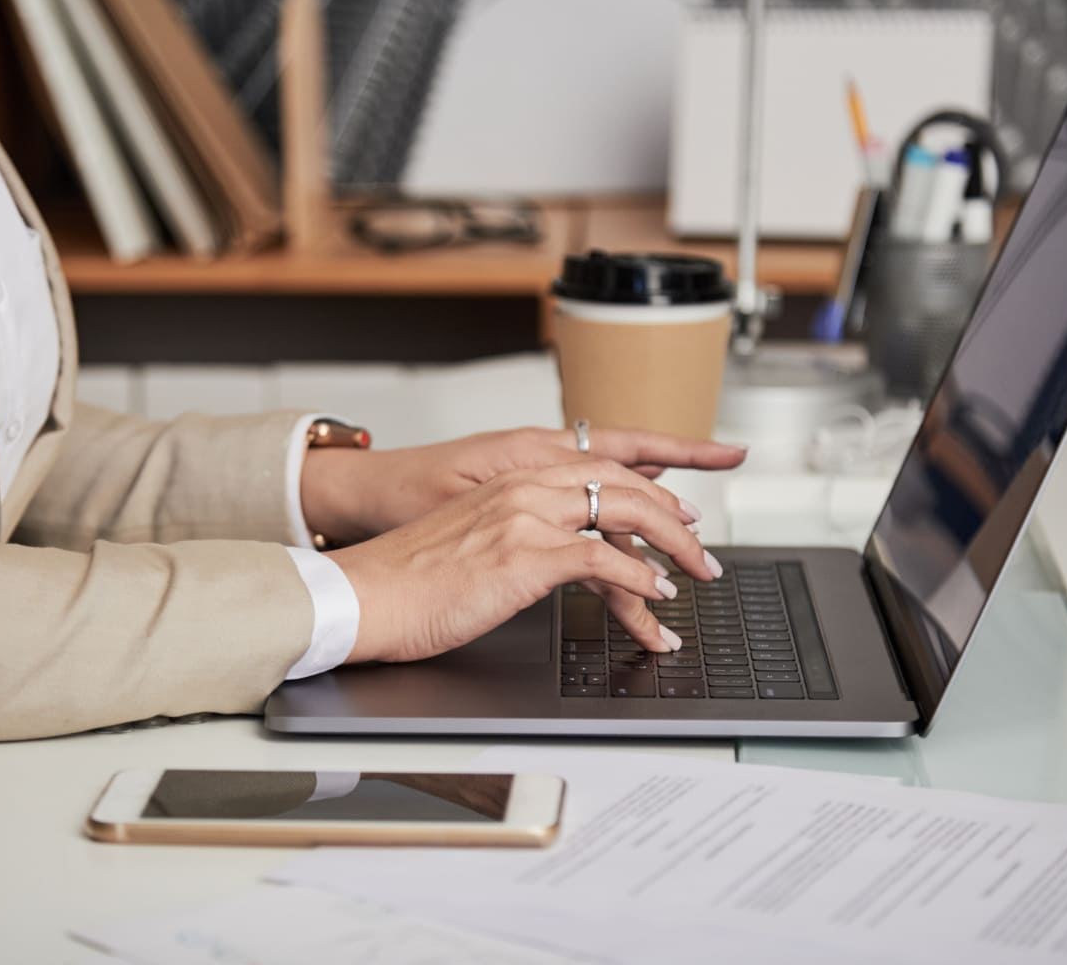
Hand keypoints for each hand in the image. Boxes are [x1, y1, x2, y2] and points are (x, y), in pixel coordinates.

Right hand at [328, 459, 723, 663]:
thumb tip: (552, 563)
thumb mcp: (473, 545)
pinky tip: (657, 598)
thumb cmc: (408, 582)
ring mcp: (526, 518)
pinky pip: (603, 558)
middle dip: (674, 517)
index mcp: (512, 482)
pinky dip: (640, 579)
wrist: (366, 596)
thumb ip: (516, 540)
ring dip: (672, 547)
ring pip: (624, 514)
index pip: (598, 467)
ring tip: (695, 575)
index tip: (678, 511)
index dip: (647, 489)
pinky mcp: (525, 556)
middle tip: (701, 549)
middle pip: (624, 484)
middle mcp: (523, 489)